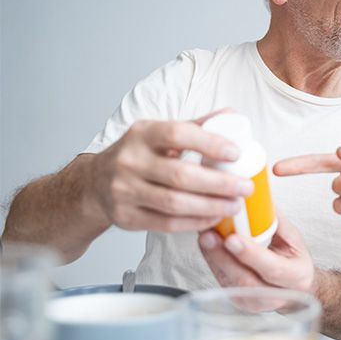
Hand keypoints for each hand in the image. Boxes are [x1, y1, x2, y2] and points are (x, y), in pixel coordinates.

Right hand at [85, 109, 253, 231]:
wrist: (95, 184)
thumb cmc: (139, 155)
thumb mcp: (160, 134)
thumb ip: (197, 126)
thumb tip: (233, 116)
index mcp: (142, 134)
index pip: (177, 134)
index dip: (209, 143)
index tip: (236, 152)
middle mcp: (129, 161)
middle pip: (180, 175)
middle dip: (219, 183)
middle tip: (245, 187)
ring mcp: (124, 191)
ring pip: (174, 203)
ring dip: (211, 206)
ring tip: (235, 205)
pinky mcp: (125, 218)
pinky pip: (166, 223)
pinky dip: (195, 222)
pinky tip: (214, 218)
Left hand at [198, 216, 314, 295]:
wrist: (294, 288)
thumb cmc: (294, 260)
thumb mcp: (294, 240)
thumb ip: (276, 222)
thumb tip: (256, 199)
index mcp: (295, 277)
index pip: (272, 269)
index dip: (251, 254)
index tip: (233, 238)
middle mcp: (274, 297)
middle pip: (244, 279)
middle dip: (224, 256)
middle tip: (209, 235)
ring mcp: (252, 302)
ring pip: (229, 281)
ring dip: (214, 257)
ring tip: (204, 236)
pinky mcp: (237, 300)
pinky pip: (221, 280)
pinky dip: (212, 261)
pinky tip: (206, 245)